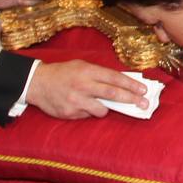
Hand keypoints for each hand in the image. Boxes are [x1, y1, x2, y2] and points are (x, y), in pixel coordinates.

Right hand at [26, 60, 148, 118]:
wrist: (37, 83)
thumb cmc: (63, 73)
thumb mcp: (82, 66)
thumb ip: (100, 74)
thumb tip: (123, 83)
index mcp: (87, 71)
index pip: (114, 78)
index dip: (131, 85)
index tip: (144, 90)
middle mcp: (82, 86)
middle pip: (112, 94)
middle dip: (131, 100)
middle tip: (145, 104)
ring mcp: (76, 101)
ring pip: (102, 109)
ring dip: (106, 108)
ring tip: (101, 104)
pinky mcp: (69, 113)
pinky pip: (87, 116)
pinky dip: (89, 112)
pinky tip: (82, 105)